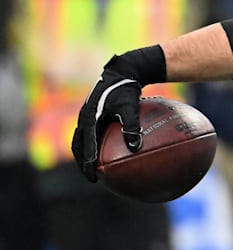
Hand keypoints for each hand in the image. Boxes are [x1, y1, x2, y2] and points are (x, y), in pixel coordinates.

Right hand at [70, 47, 165, 181]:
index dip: (88, 163)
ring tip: (98, 169)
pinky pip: (93, 133)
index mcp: (88, 118)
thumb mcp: (130, 106)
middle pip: (79, 146)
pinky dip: (97, 145)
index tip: (93, 177)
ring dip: (87, 155)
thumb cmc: (126, 88)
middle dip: (84, 163)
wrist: (123, 71)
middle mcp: (84, 118)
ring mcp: (88, 116)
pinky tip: (112, 152)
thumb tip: (136, 147)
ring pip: (83, 140)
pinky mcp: (94, 115)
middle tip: (93, 178)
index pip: (85, 146)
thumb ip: (132, 125)